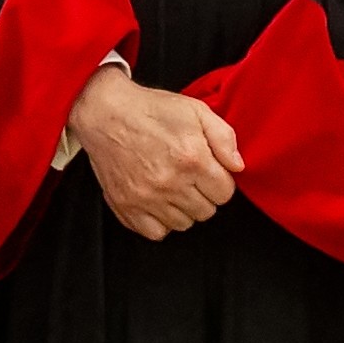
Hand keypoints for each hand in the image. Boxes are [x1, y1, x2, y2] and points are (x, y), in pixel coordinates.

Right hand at [69, 63, 241, 238]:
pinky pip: (156, 232)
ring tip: (173, 187)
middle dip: (203, 195)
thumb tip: (237, 166)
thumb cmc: (151, 110)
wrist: (105, 112)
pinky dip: (160, 221)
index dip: (220, 182)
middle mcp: (170, 182)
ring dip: (183, 209)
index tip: (208, 172)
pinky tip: (158, 201)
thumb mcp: (196, 110)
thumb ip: (224, 137)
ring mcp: (146, 197)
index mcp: (192, 159)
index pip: (225, 194)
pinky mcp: (126, 206)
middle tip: (190, 177)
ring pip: (183, 224)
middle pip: (206, 212)